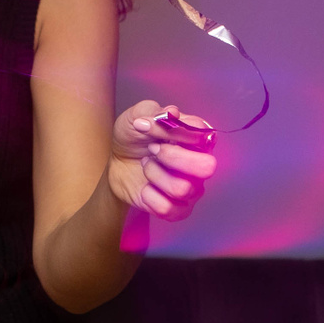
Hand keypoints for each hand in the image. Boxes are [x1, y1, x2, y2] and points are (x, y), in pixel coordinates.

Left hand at [108, 101, 215, 220]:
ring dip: (154, 174)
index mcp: (197, 140)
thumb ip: (154, 113)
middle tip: (153, 149)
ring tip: (147, 165)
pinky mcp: (178, 210)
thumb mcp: (136, 117)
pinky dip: (148, 196)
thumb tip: (172, 113)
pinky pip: (167, 208)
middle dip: (172, 157)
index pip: (204, 137)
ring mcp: (192, 189)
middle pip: (206, 167)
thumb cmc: (134, 137)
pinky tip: (146, 187)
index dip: (179, 135)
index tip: (158, 132)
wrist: (117, 162)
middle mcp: (200, 165)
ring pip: (182, 188)